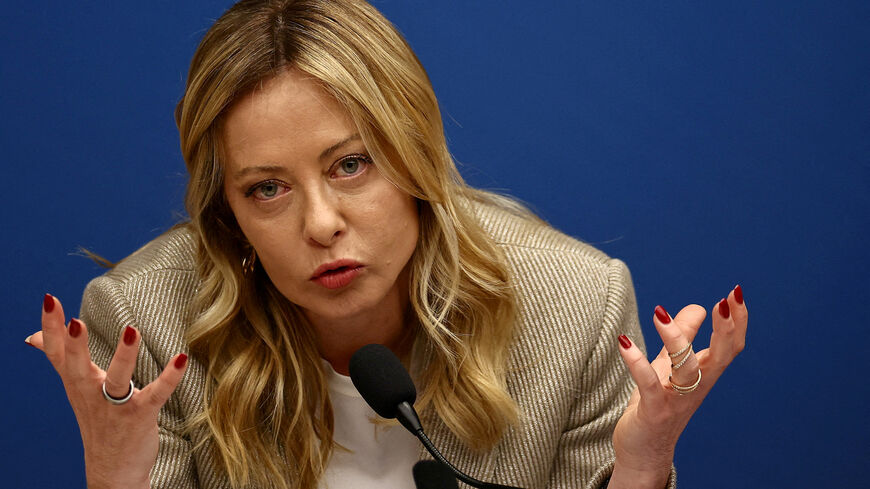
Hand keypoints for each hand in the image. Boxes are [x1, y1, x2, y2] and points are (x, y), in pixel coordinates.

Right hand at [26, 294, 187, 488]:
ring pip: (117, 380)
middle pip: (79, 367)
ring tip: (132, 330)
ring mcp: (116, 406)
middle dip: (76, 345)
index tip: (50, 300)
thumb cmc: (97, 419)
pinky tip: (182, 357)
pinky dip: (170, 377)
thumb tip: (33, 336)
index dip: (52, 328)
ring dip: (124, 356)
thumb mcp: (75, 387)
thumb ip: (60, 358)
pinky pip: (156, 394)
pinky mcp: (141, 416)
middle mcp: (91, 393)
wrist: (113, 470)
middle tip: (75, 322)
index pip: (58, 353)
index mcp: (76, 383)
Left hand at [608, 285, 747, 487]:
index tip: (735, 294)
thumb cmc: (659, 405)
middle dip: (727, 329)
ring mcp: (676, 400)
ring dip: (675, 339)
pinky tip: (624, 342)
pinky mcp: (653, 411)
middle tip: (724, 301)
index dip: (737, 322)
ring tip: (659, 314)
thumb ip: (684, 337)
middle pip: (722, 357)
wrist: (644, 451)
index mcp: (704, 374)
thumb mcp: (670, 366)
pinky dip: (636, 363)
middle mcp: (696, 386)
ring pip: (686, 368)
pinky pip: (648, 385)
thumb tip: (698, 307)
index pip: (730, 346)